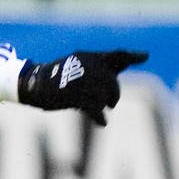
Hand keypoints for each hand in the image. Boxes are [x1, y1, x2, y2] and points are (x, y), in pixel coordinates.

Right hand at [17, 49, 147, 125]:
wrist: (34, 83)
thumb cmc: (56, 77)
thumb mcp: (78, 67)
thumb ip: (101, 69)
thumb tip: (122, 68)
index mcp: (90, 57)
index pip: (117, 55)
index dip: (131, 56)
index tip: (145, 56)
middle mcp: (90, 65)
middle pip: (112, 83)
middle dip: (113, 95)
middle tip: (111, 104)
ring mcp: (85, 79)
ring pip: (104, 97)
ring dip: (101, 105)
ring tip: (96, 109)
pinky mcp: (78, 95)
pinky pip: (96, 109)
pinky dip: (99, 118)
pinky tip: (101, 122)